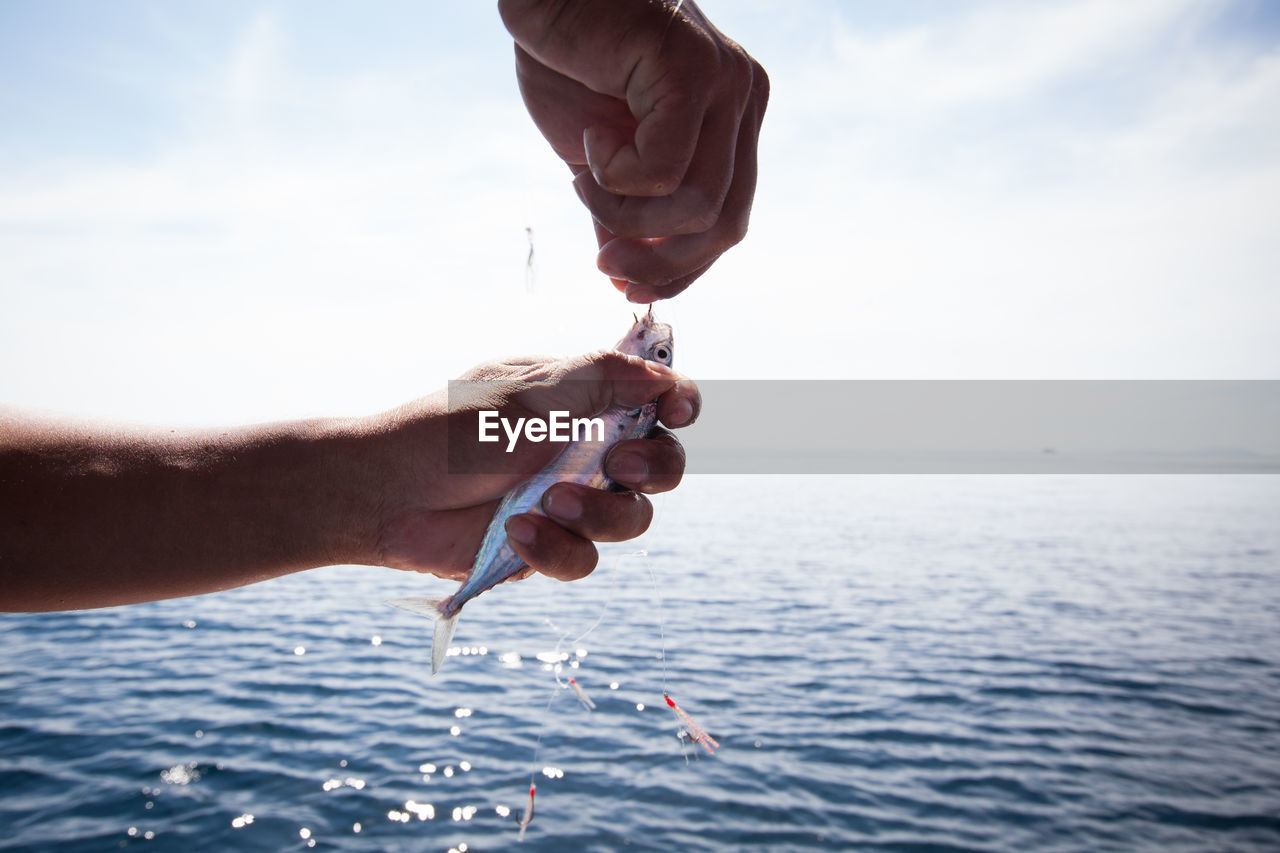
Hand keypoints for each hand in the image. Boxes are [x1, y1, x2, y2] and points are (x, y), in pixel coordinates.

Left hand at [372, 350, 700, 582]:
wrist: (387, 494)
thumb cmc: (450, 430)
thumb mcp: (529, 393)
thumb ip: (602, 380)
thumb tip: (664, 373)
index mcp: (585, 402)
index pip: (656, 399)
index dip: (680, 403)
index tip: (676, 409)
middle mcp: (586, 451)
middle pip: (663, 465)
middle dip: (654, 466)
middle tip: (619, 463)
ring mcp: (571, 501)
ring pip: (632, 519)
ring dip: (600, 513)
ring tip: (549, 504)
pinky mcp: (548, 547)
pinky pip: (584, 559)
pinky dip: (556, 548)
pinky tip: (516, 532)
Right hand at [499, 0, 768, 301]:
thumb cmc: (569, 58)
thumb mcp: (600, 155)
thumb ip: (624, 211)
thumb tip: (625, 280)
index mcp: (733, 120)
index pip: (728, 221)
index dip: (681, 268)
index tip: (624, 285)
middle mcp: (744, 100)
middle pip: (727, 225)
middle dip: (663, 263)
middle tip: (606, 266)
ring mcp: (728, 82)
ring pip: (697, 205)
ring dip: (626, 214)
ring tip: (584, 178)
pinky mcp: (694, 70)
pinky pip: (665, 170)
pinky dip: (616, 175)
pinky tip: (590, 139)